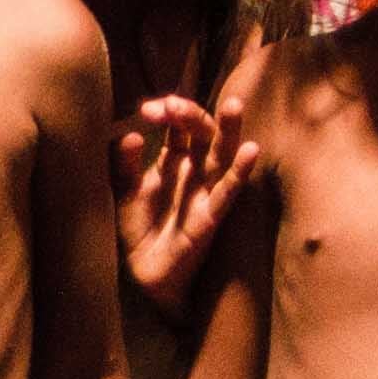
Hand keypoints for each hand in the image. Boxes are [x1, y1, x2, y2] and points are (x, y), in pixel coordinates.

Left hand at [113, 98, 259, 300]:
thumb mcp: (125, 192)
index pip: (179, 126)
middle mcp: (195, 171)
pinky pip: (229, 191)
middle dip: (191, 115)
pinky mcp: (212, 216)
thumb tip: (131, 135)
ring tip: (233, 105)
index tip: (147, 110)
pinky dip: (240, 171)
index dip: (168, 112)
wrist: (143, 274)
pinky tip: (251, 150)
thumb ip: (125, 164)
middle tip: (174, 104)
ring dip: (229, 130)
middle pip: (203, 133)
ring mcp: (206, 191)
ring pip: (223, 155)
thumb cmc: (139, 230)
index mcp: (174, 160)